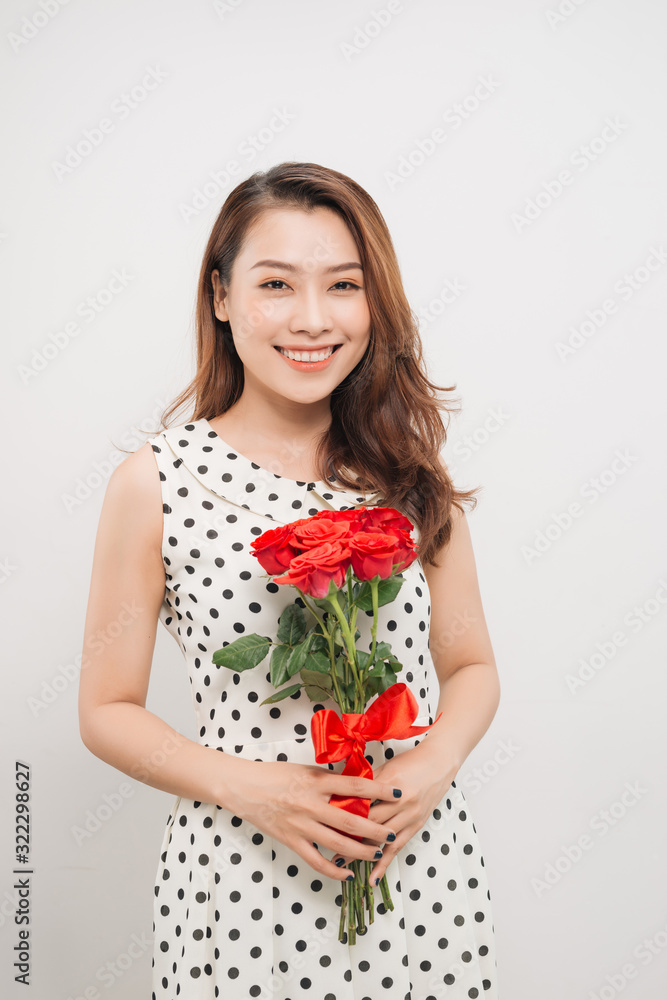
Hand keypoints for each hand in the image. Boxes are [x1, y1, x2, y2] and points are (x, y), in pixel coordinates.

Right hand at [224, 757, 402, 881]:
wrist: (243, 787)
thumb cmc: (275, 774)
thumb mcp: (305, 770)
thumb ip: (329, 779)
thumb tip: (356, 785)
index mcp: (316, 781)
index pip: (356, 785)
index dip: (380, 790)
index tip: (398, 793)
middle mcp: (311, 803)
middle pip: (351, 820)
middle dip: (375, 830)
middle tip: (391, 834)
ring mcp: (301, 824)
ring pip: (337, 844)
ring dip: (361, 852)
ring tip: (377, 854)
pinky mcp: (291, 841)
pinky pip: (316, 861)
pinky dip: (334, 871)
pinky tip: (348, 875)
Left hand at [330, 739, 457, 884]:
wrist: (440, 763)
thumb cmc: (412, 761)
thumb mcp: (387, 766)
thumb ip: (367, 781)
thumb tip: (342, 791)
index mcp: (390, 784)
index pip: (361, 801)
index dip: (342, 811)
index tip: (324, 820)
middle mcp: (401, 802)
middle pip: (368, 823)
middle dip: (346, 834)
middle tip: (326, 844)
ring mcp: (409, 816)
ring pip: (380, 839)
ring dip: (359, 852)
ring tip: (340, 862)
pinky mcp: (416, 826)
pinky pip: (397, 848)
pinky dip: (383, 864)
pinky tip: (372, 878)